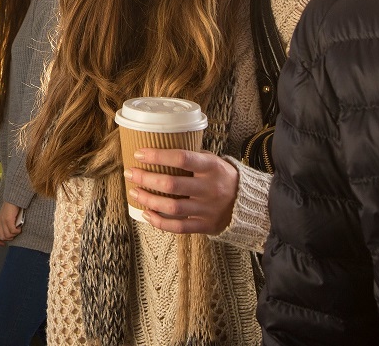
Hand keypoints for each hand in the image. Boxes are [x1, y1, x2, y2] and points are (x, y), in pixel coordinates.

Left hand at [0, 202, 22, 245]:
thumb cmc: (12, 206)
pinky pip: (13, 230)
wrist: (14, 198)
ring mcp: (3, 221)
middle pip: (2, 237)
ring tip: (18, 229)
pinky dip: (17, 231)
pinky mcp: (8, 220)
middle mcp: (0, 222)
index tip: (3, 244)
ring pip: (8, 235)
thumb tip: (10, 232)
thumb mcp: (7, 216)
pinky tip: (20, 227)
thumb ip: (6, 223)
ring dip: (14, 234)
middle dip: (10, 238)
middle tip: (15, 234)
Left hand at [124, 149, 239, 234]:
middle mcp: (210, 188)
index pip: (182, 158)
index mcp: (211, 167)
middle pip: (172, 185)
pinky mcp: (205, 226)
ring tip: (134, 192)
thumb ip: (191, 158)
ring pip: (172, 207)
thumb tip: (157, 150)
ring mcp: (207, 209)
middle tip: (130, 173)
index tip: (139, 154)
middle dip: (146, 178)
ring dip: (149, 200)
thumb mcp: (212, 161)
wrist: (247, 203)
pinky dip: (159, 222)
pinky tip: (146, 213)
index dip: (158, 156)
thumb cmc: (222, 176)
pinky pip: (178, 227)